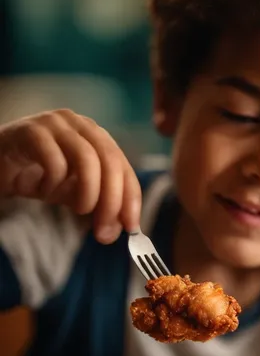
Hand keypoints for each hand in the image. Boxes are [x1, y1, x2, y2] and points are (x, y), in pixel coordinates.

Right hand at [0, 109, 141, 242]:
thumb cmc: (36, 177)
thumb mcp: (72, 194)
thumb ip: (97, 207)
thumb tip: (117, 230)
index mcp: (96, 136)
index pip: (123, 165)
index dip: (131, 197)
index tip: (132, 227)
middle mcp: (80, 124)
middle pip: (110, 161)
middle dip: (112, 201)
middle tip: (103, 232)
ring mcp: (56, 124)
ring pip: (87, 159)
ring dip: (88, 194)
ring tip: (77, 210)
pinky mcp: (31, 130)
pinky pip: (54, 161)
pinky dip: (53, 184)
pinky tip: (41, 189)